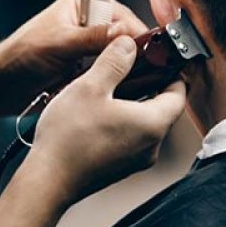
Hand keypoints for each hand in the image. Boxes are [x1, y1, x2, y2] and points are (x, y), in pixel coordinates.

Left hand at [0, 0, 147, 111]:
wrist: (2, 86)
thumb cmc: (21, 57)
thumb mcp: (58, 44)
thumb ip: (91, 37)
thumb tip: (122, 33)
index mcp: (84, 1)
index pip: (123, 14)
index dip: (136, 34)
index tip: (150, 53)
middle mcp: (91, 20)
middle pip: (127, 37)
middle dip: (132, 55)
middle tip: (146, 74)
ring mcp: (92, 45)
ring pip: (122, 57)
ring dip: (123, 71)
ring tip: (129, 85)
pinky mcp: (90, 67)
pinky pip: (112, 73)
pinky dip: (115, 82)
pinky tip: (118, 92)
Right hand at [22, 35, 186, 203]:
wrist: (47, 181)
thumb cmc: (69, 138)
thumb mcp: (91, 86)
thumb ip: (115, 61)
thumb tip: (128, 45)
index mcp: (153, 124)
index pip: (179, 93)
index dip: (172, 72)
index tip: (160, 58)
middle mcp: (151, 146)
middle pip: (162, 108)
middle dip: (148, 85)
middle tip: (130, 66)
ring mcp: (135, 161)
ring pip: (143, 123)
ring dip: (131, 103)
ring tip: (107, 87)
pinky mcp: (119, 168)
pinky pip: (129, 138)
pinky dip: (120, 121)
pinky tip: (96, 112)